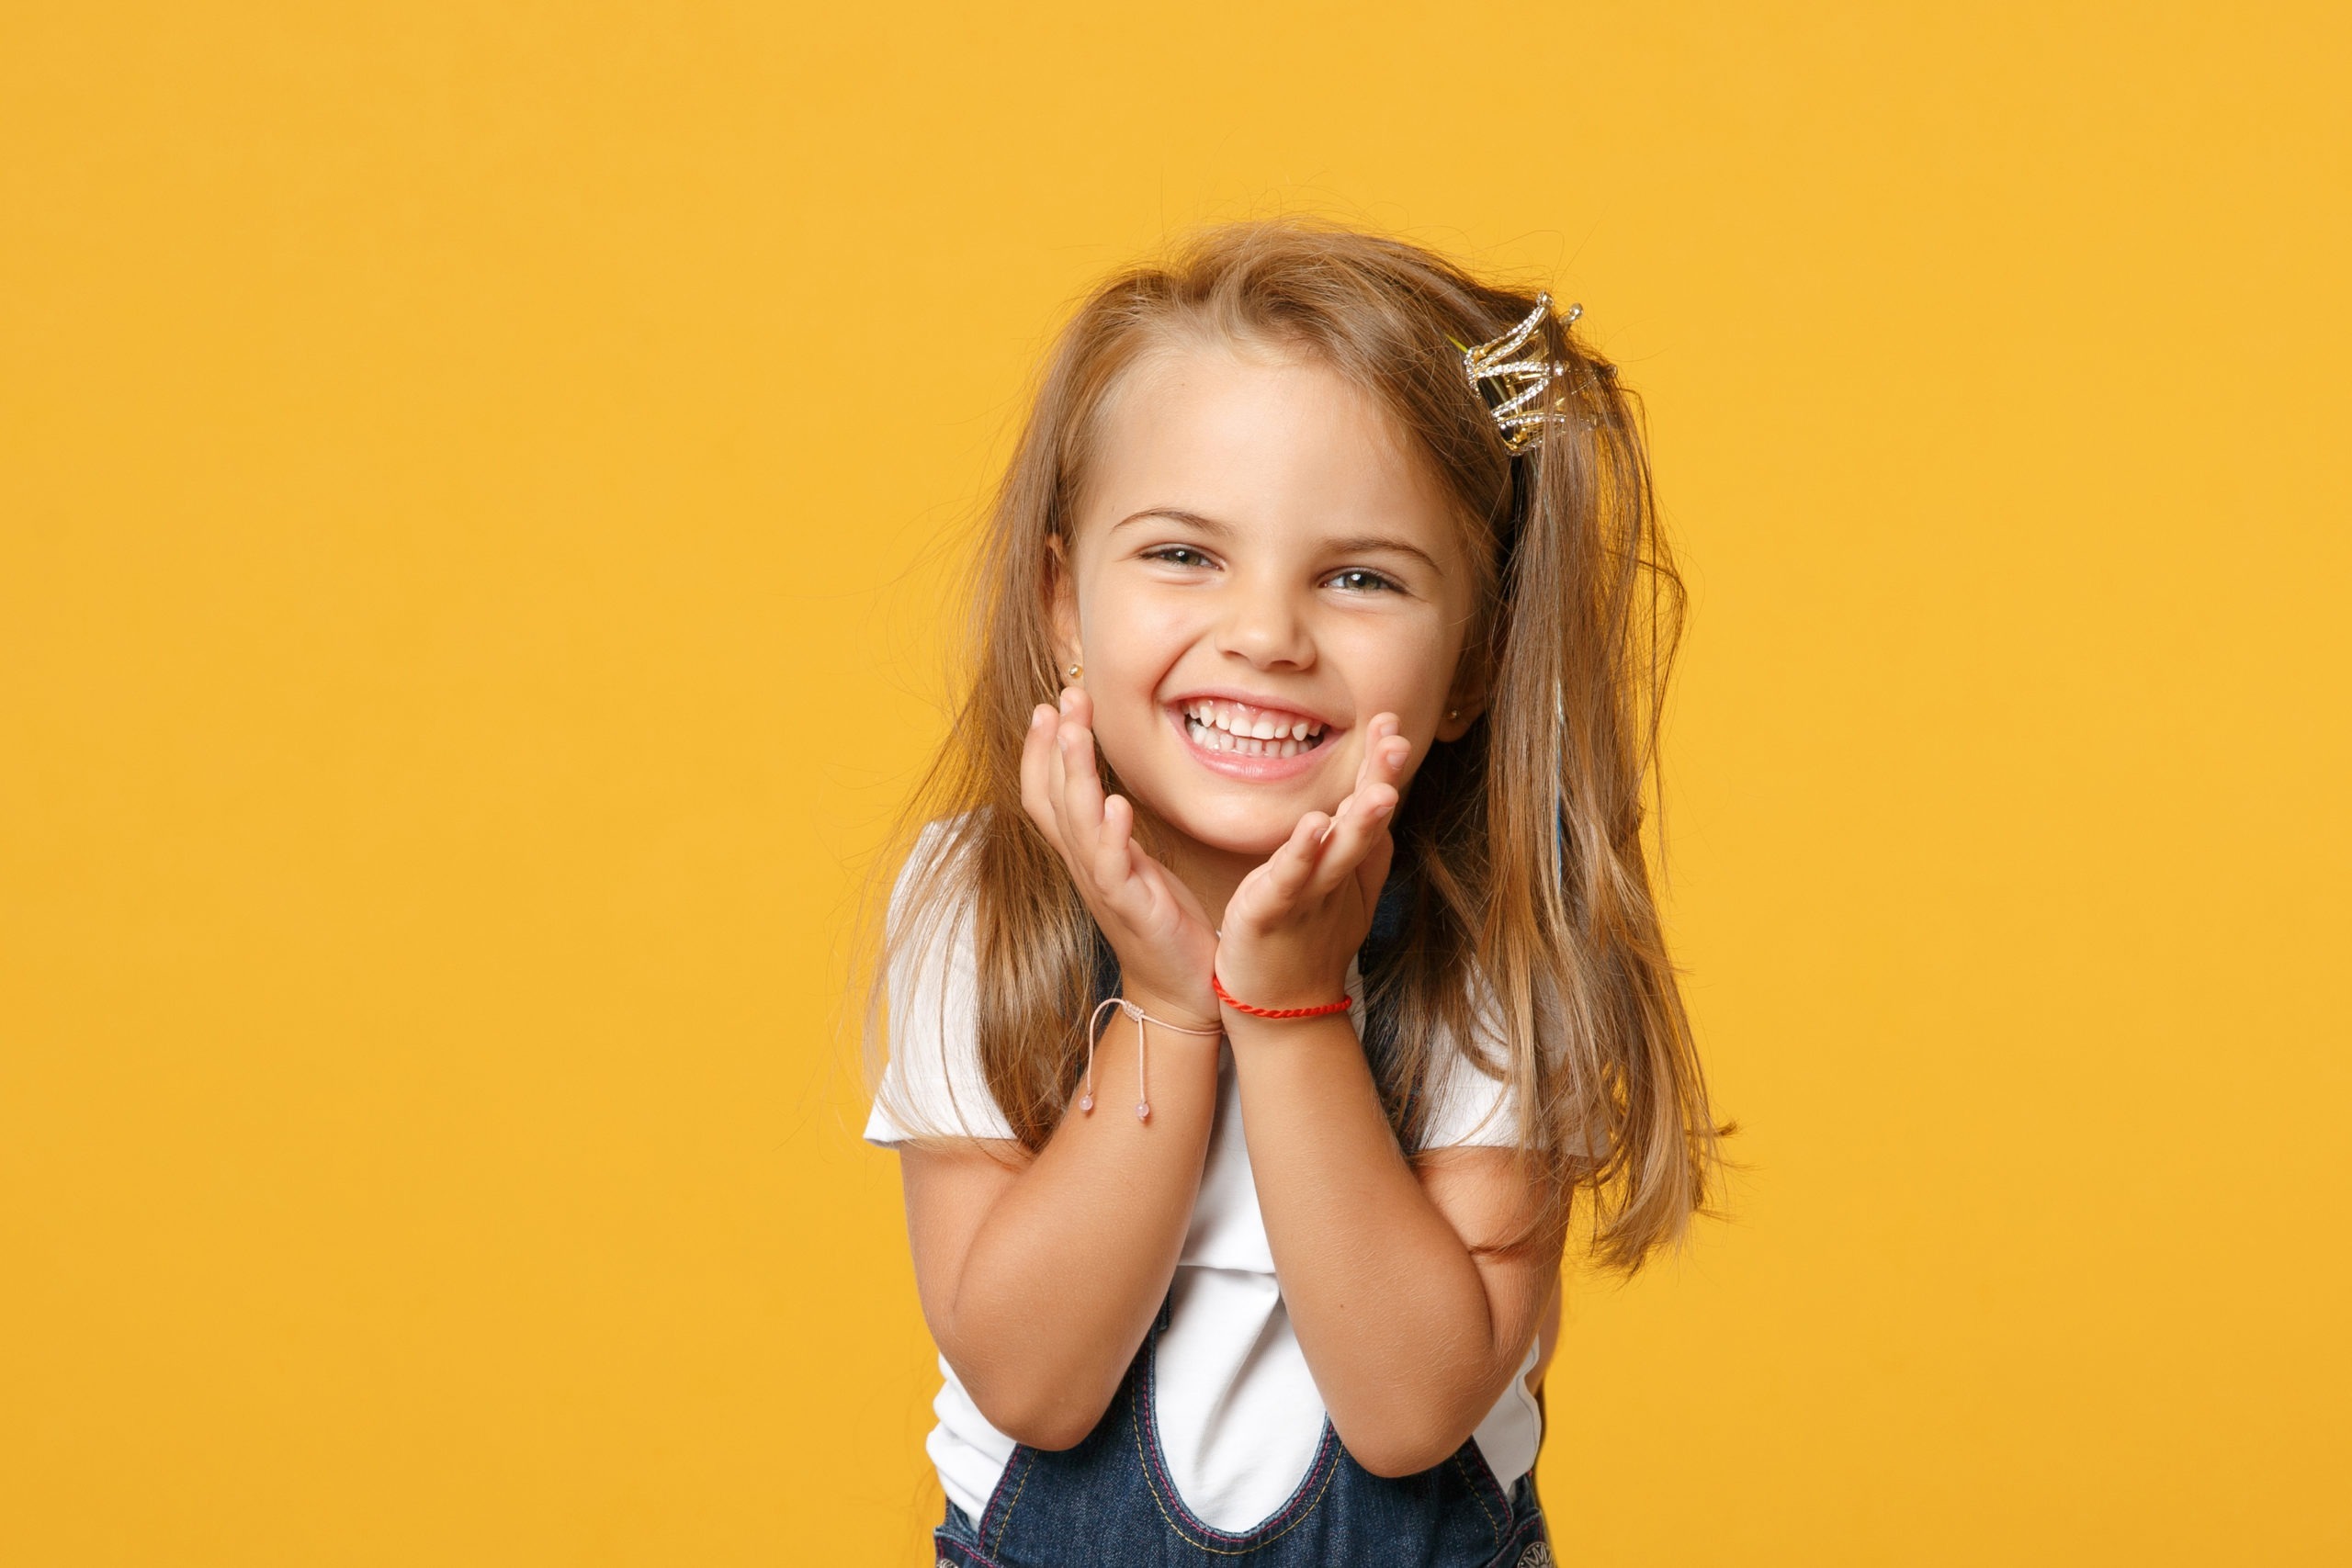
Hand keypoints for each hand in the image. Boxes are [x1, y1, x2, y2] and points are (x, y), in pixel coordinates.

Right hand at [1018, 687, 1219, 1027]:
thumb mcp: (1134, 865)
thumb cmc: (1163, 923)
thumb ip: (1117, 830)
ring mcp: (1104, 887)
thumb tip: (1113, 790)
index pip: (1045, 795)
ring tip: (1074, 733)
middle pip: (1052, 798)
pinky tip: (1118, 805)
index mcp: (1085, 854)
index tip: (1051, 705)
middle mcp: (1085, 867)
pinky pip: (1112, 868)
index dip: (1041, 751)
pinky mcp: (1131, 908)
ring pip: (1075, 825)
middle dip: (1054, 745)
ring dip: (1073, 776)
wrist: (1182, 988)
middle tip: (1064, 698)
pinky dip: (1112, 835)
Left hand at [1214, 714, 1411, 1013]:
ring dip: (1359, 822)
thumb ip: (1362, 848)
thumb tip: (1380, 800)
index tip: (1390, 724)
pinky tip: (1313, 827)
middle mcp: (1333, 878)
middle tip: (1399, 743)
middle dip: (1381, 784)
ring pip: (1338, 855)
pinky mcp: (1270, 913)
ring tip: (1377, 789)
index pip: (1367, 808)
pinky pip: (1287, 881)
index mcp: (1345, 866)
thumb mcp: (1341, 888)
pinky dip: (1301, 855)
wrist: (1280, 1007)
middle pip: (1363, 826)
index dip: (1380, 769)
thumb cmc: (1306, 943)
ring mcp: (1305, 896)